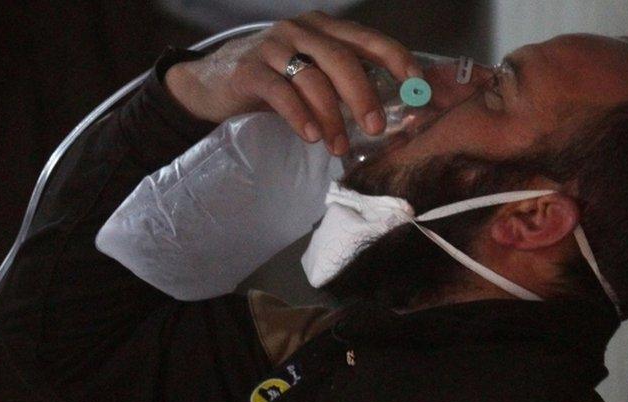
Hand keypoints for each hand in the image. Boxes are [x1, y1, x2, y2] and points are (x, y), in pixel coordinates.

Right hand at [164, 11, 422, 155]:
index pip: (368, 39)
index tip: (417, 86)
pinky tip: (311, 136)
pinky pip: (280, 91)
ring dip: (331, 116)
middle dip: (364, 95)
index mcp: (323, 28)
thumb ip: (343, 85)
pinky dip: (299, 115)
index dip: (396, 59)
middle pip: (342, 58)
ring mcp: (273, 46)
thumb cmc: (272, 83)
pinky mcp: (249, 69)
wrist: (210, 84)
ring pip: (312, 78)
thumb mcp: (311, 76)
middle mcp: (300, 30)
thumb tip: (387, 116)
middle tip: (377, 127)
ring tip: (339, 146)